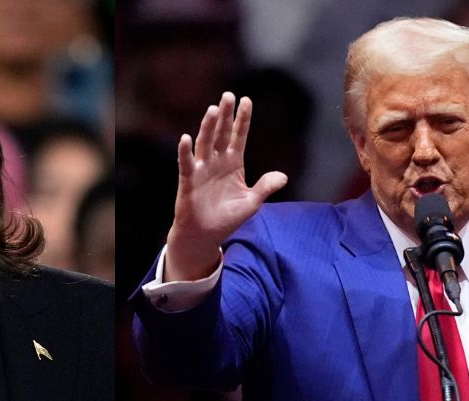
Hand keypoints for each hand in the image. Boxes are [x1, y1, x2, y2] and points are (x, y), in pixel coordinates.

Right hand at [165, 92, 287, 280]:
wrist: (206, 236)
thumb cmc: (227, 218)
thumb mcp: (252, 203)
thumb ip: (265, 187)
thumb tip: (283, 176)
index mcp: (233, 163)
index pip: (239, 136)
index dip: (243, 119)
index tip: (247, 100)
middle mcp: (217, 162)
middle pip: (222, 134)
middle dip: (226, 115)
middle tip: (228, 95)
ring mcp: (202, 170)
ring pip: (205, 144)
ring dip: (208, 127)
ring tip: (213, 110)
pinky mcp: (189, 182)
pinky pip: (187, 164)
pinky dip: (185, 152)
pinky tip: (186, 138)